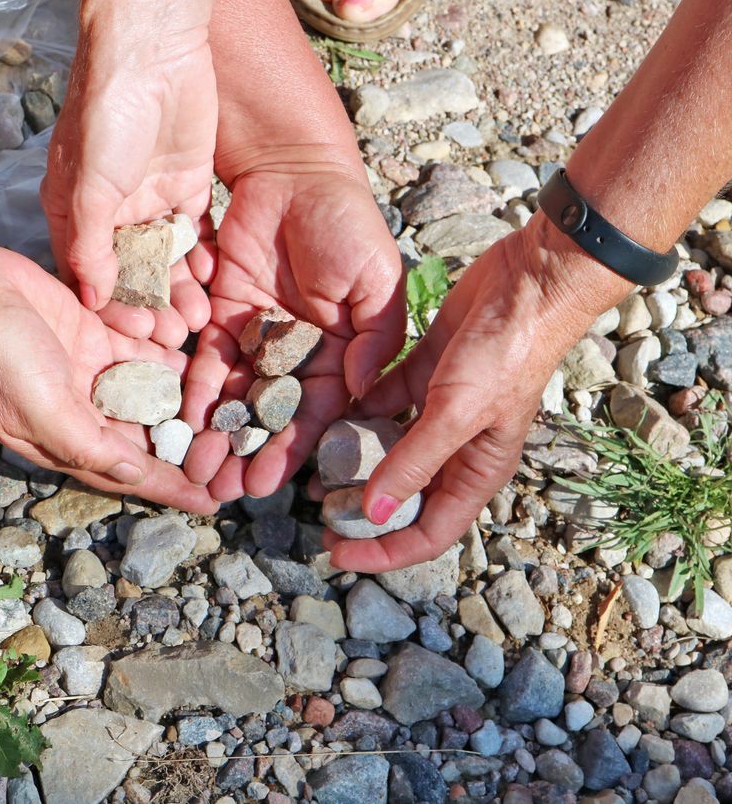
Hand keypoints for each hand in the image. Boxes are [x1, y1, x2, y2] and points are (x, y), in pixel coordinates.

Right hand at [0, 241, 218, 514]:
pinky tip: (200, 358)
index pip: (128, 473)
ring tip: (229, 406)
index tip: (213, 502)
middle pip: (145, 437)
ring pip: (147, 393)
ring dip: (182, 399)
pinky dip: (165, 355)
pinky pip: (139, 351)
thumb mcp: (41, 410)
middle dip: (186, 446)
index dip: (170, 487)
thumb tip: (135, 474)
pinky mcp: (93, 333)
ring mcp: (88, 371)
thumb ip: (89, 444)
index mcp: (65, 440)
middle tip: (235, 451)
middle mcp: (81, 411)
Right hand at [41, 0, 217, 348]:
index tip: (135, 334)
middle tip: (173, 335)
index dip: (111, 308)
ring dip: (178, 289)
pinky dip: (201, 257)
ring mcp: (150, 198)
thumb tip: (90, 298)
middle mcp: (111, 211)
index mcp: (75, 213)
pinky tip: (211, 280)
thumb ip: (89, 244)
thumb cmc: (106, 115)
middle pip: (131, 273)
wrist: (152, 50)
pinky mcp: (187, 184)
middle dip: (150, 306)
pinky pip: (194, 233)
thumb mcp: (88, 187)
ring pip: (166, 259)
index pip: (90, 275)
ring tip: (196, 318)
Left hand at [180, 163, 404, 500]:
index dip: (292, 451)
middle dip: (246, 454)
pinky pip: (205, 359)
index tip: (268, 486)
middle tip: (220, 492)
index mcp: (340, 354)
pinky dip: (195, 391)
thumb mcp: (376, 283)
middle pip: (268, 416)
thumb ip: (373, 340)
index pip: (315, 414)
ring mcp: (256, 336)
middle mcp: (296, 354)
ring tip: (196, 472)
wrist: (294, 173)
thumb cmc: (347, 223)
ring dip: (216, 435)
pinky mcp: (219, 313)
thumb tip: (356, 393)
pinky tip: (182, 423)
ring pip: (234, 396)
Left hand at [329, 216, 630, 570]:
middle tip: (316, 515)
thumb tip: (374, 514)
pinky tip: (325, 414)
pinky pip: (382, 403)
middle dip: (361, 511)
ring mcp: (439, 410)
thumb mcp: (456, 413)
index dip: (384, 552)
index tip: (337, 556)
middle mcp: (457, 447)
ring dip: (351, 461)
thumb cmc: (506, 353)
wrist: (529, 283)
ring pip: (387, 448)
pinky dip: (356, 411)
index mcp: (477, 471)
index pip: (429, 532)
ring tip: (310, 470)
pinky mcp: (424, 374)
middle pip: (404, 496)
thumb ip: (414, 463)